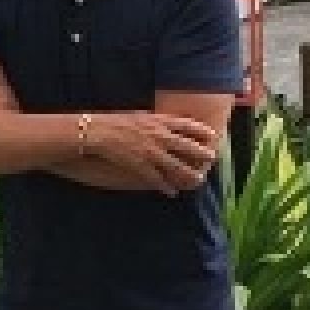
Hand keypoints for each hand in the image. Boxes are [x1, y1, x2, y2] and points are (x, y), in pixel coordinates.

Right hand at [89, 112, 218, 193]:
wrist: (96, 133)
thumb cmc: (115, 122)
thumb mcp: (139, 116)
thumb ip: (155, 121)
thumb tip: (168, 123)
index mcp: (157, 121)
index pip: (186, 125)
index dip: (202, 130)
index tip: (213, 135)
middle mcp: (157, 136)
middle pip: (187, 146)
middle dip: (202, 153)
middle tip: (213, 157)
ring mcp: (150, 152)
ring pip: (176, 166)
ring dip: (189, 174)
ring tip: (199, 180)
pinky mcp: (140, 166)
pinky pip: (157, 179)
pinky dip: (166, 187)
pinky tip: (173, 193)